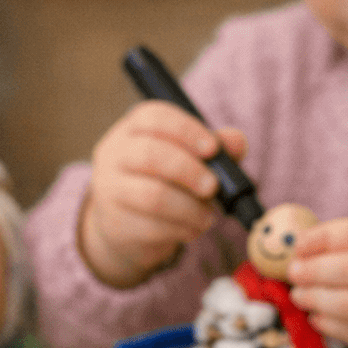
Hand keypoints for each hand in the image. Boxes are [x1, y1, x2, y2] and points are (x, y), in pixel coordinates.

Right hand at [78, 100, 247, 287]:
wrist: (123, 224)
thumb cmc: (161, 180)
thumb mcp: (187, 157)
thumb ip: (214, 146)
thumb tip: (238, 142)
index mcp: (134, 128)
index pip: (154, 117)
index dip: (187, 130)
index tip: (213, 149)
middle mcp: (115, 154)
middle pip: (151, 155)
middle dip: (189, 171)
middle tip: (212, 187)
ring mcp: (110, 189)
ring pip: (153, 196)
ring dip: (190, 208)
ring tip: (208, 216)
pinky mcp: (115, 223)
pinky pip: (152, 227)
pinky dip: (181, 230)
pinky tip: (192, 229)